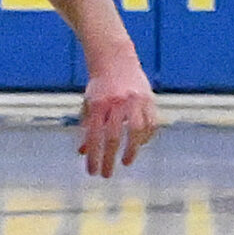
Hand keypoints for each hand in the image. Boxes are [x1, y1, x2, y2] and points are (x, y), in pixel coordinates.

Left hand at [78, 60, 157, 177]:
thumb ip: (86, 127)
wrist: (115, 59)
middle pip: (112, 137)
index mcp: (97, 104)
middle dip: (109, 159)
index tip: (92, 172)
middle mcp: (115, 103)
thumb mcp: (89, 104)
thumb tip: (83, 152)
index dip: (93, 156)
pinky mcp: (148, 99)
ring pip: (135, 131)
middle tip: (106, 175)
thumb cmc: (100, 87)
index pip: (93, 136)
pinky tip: (140, 145)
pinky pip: (150, 123)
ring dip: (131, 150)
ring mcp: (134, 100)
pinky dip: (146, 137)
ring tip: (126, 162)